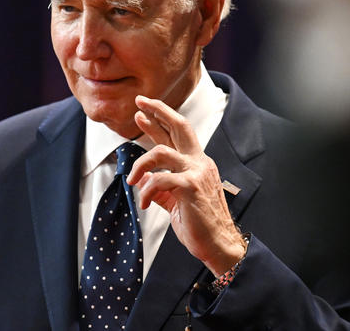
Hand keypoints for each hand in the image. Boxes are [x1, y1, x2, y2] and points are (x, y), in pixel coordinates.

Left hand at [127, 95, 245, 275]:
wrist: (218, 245)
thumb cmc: (198, 224)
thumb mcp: (174, 201)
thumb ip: (159, 187)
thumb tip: (142, 178)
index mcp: (196, 163)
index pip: (176, 135)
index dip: (159, 120)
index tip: (141, 111)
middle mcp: (199, 162)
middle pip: (179, 126)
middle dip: (158, 111)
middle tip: (139, 105)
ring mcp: (197, 172)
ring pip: (160, 152)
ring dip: (139, 164)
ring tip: (131, 180)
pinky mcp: (191, 187)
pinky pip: (159, 180)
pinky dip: (145, 191)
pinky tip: (143, 203)